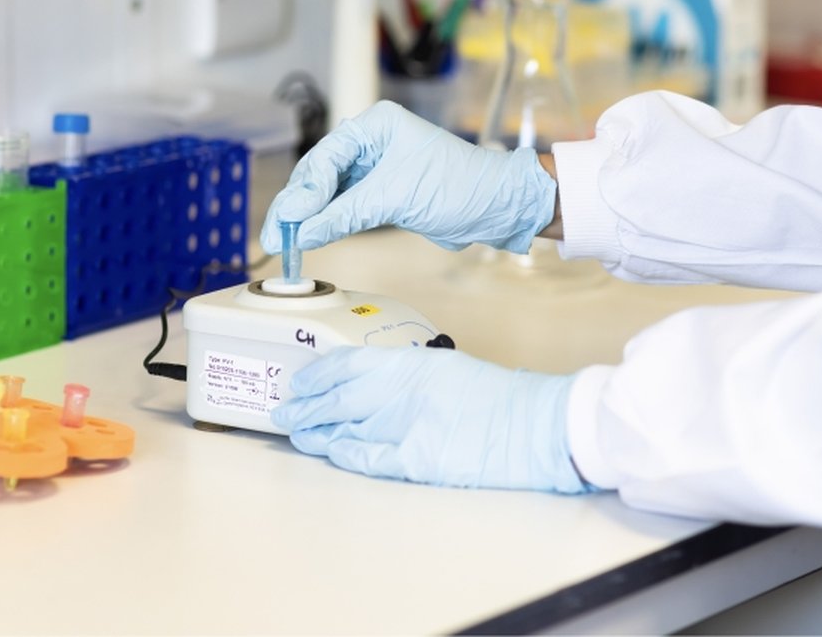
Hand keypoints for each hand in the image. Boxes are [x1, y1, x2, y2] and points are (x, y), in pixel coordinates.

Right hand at [260, 100, 556, 253]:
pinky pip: (343, 208)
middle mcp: (370, 143)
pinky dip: (326, 224)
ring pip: (327, 194)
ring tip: (283, 243)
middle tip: (275, 237)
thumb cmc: (459, 186)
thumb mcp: (395, 197)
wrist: (496, 207)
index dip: (302, 193)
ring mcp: (374, 169)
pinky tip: (308, 238)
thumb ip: (344, 214)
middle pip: (319, 175)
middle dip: (296, 207)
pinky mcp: (380, 194)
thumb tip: (303, 232)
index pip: (324, 158)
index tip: (289, 222)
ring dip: (307, 219)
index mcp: (374, 126)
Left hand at [271, 346, 590, 492]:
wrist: (536, 425)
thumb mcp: (446, 370)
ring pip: (346, 427)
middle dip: (307, 406)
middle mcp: (403, 390)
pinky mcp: (418, 459)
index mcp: (411, 362)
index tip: (300, 381)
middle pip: (339, 397)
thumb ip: (406, 376)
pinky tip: (331, 451)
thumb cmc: (498, 398)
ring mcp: (408, 425)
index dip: (318, 374)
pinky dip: (346, 453)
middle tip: (285, 412)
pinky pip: (370, 457)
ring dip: (318, 431)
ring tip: (298, 433)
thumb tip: (369, 387)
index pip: (348, 363)